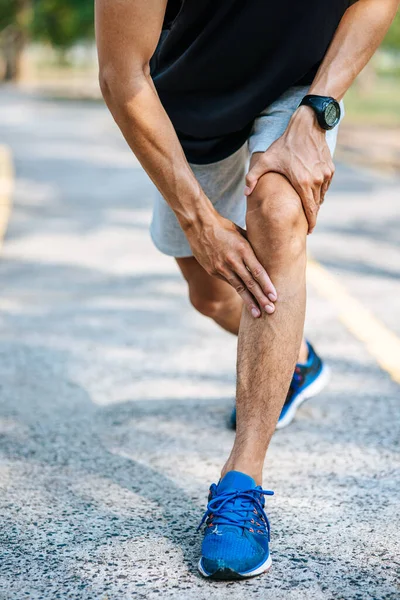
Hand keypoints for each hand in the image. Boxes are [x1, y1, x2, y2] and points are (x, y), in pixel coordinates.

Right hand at [186, 213, 276, 316]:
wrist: (199, 226)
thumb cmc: (225, 228)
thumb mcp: (242, 234)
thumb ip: (253, 249)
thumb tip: (268, 259)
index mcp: (242, 249)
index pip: (257, 271)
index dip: (266, 286)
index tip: (275, 297)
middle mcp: (232, 261)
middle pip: (249, 283)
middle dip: (261, 298)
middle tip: (271, 311)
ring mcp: (221, 268)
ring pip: (239, 288)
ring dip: (249, 302)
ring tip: (258, 314)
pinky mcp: (213, 271)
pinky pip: (229, 282)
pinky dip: (239, 291)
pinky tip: (246, 301)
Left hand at [245, 106, 335, 232]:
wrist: (307, 126)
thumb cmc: (285, 144)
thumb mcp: (266, 160)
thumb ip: (252, 178)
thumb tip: (245, 194)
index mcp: (302, 183)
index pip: (310, 210)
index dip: (311, 223)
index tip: (308, 231)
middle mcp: (317, 181)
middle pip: (316, 206)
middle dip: (311, 215)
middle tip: (305, 222)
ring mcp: (325, 175)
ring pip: (322, 196)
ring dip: (315, 202)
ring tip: (307, 207)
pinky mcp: (330, 169)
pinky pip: (326, 186)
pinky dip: (320, 191)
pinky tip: (311, 191)